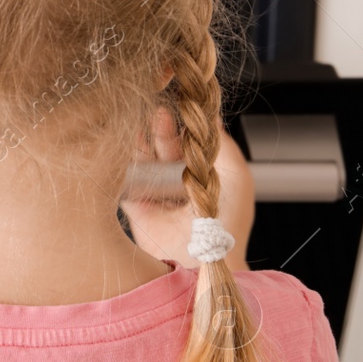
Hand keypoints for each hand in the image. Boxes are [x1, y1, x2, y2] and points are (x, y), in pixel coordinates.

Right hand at [121, 108, 252, 270]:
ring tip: (145, 120)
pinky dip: (124, 158)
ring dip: (143, 138)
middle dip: (163, 127)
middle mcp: (178, 181)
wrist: (202, 257)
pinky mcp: (135, 202)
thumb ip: (223, 145)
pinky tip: (127, 141)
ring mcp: (155, 191)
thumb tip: (211, 116)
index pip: (190, 141)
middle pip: (165, 145)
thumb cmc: (227, 222)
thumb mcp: (237, 176)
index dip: (185, 123)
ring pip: (144, 157)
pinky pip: (126, 175)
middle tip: (162, 111)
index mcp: (203, 174)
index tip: (182, 104)